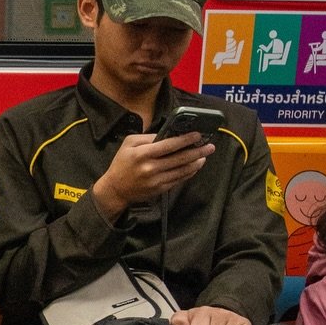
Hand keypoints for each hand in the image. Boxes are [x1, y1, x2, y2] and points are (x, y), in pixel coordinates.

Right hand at [93, 130, 213, 218]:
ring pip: (183, 170)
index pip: (169, 145)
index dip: (185, 140)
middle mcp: (151, 167)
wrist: (116, 189)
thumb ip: (147, 138)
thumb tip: (167, 135)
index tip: (198, 135)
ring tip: (205, 156)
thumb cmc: (122, 163)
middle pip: (180, 158)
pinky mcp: (161, 189)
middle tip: (210, 146)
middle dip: (198, 151)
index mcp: (143, 153)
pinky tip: (195, 166)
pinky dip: (189, 172)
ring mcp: (157, 180)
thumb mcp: (128, 144)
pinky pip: (179, 179)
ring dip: (197, 162)